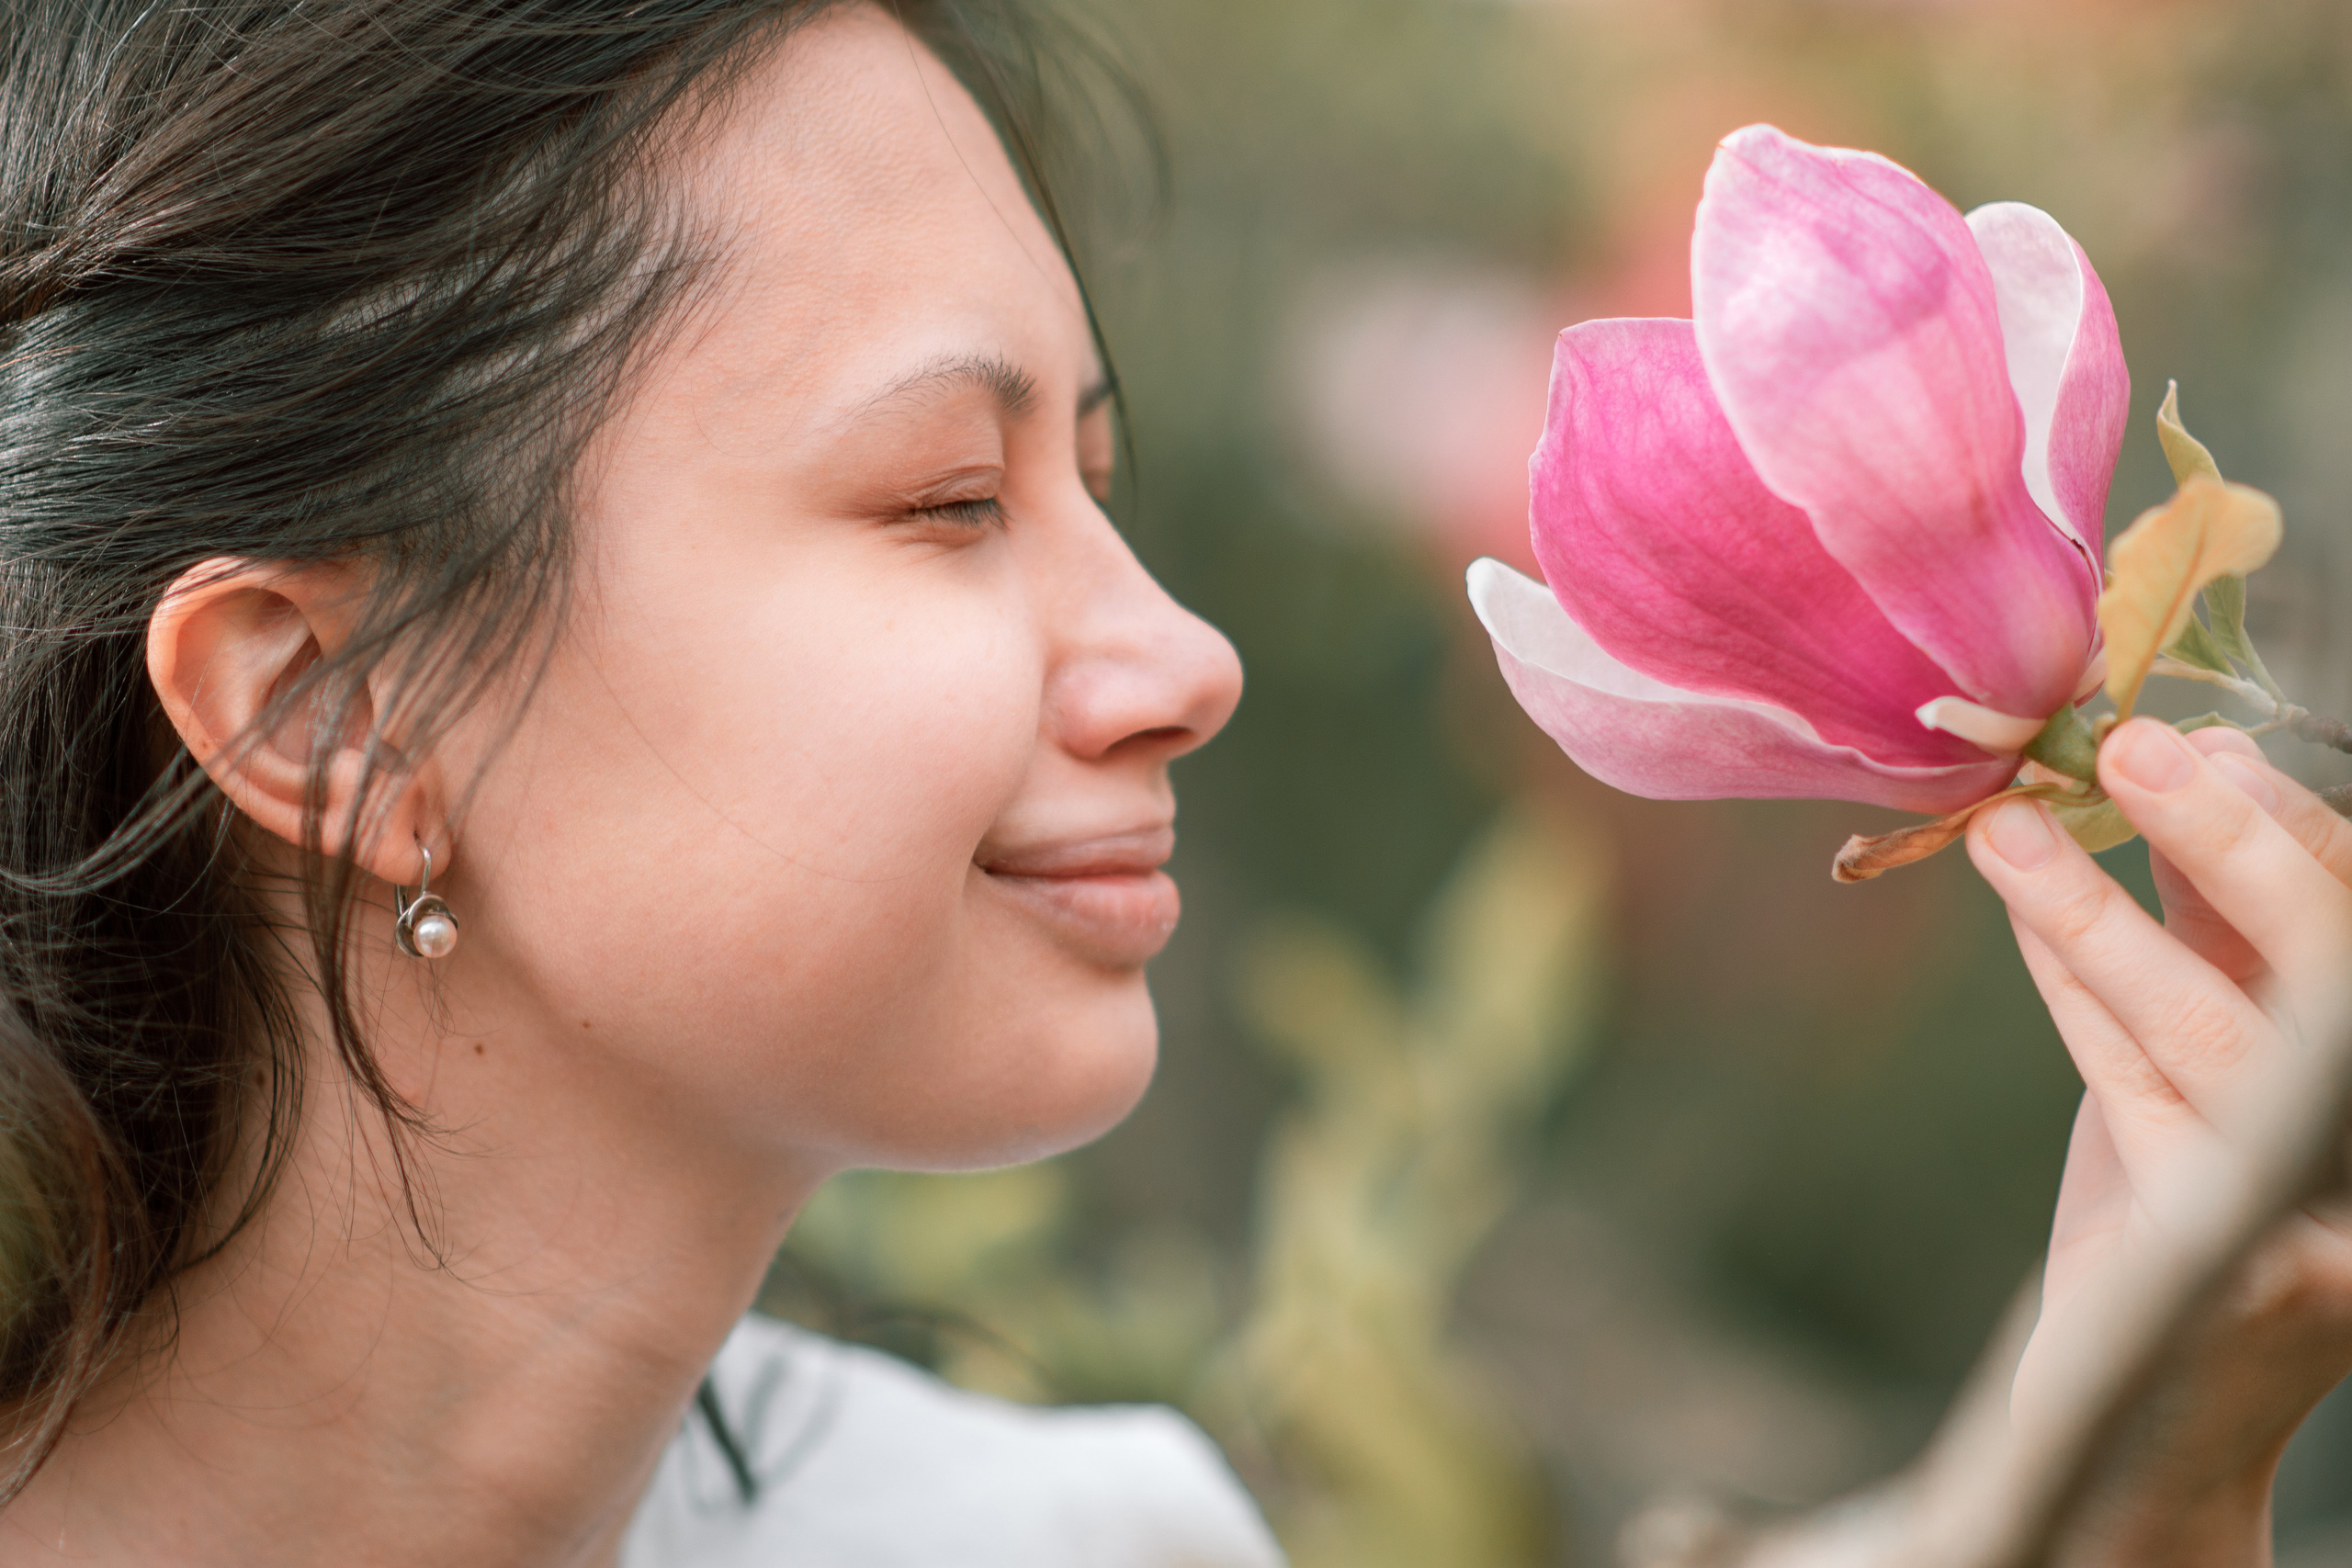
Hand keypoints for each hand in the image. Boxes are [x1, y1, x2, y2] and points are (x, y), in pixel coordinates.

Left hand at [1965, 718, 2351, 1567]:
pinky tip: (2025, 916)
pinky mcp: (2218, 1262)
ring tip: (2007, 824)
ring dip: (2100, 908)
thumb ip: (2220, 939)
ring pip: (2208, 1027)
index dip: (2290, 825)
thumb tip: (2183, 778)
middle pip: (2328, 970)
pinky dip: (2076, 990)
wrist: (2155, 1426)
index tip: (2199, 738)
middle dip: (2228, 843)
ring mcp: (2318, 1220)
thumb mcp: (2221, 1056)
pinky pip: (2132, 1091)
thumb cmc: (2193, 1212)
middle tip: (2127, 748)